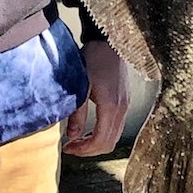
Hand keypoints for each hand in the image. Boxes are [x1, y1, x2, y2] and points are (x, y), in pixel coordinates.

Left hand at [64, 38, 129, 156]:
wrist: (109, 41)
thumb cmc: (93, 59)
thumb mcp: (81, 85)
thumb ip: (77, 113)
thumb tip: (72, 136)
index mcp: (111, 106)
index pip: (101, 141)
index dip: (84, 149)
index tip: (68, 148)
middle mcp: (122, 109)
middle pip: (109, 143)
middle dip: (89, 150)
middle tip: (71, 147)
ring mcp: (125, 106)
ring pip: (114, 136)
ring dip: (96, 143)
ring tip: (77, 140)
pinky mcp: (124, 101)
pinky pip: (116, 127)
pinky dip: (102, 134)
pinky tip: (89, 129)